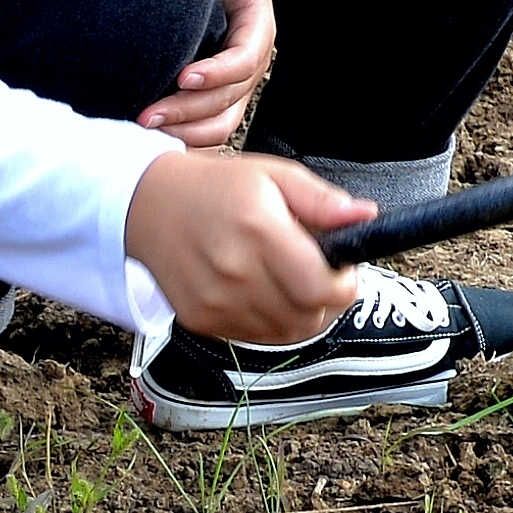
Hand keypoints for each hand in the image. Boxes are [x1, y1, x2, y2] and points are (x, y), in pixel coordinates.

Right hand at [127, 150, 368, 348]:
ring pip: (286, 333)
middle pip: (309, 317)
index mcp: (258, 229)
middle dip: (326, 300)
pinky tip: (259, 291)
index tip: (342, 269)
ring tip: (287, 281)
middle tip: (316, 274)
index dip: (345, 284)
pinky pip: (257, 338)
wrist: (147, 205)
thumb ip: (321, 200)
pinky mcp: (202, 321)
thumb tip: (365, 217)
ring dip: (299, 313)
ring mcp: (216, 302)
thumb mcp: (273, 175)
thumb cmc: (216, 187)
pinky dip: (269, 321)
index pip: (321, 288)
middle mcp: (235, 271)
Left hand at [145, 0, 279, 144]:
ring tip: (144, 129)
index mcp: (257, 30)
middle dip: (187, 111)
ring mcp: (232, 85)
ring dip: (184, 132)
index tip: (182, 76)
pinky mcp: (214, 96)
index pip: (244, 61)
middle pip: (227, 101)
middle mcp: (249, 63)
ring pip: (218, 123)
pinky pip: (204, 126)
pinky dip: (182, 134)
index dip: (217, 73)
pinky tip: (151, 134)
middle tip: (146, 115)